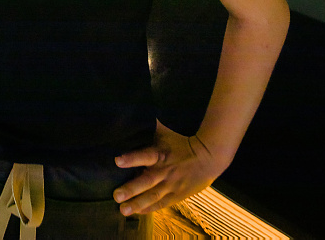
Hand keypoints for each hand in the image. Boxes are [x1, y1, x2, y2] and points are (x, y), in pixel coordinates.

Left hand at [112, 122, 229, 215]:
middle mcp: (164, 171)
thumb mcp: (166, 133)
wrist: (209, 157)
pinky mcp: (176, 195)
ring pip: (153, 196)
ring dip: (137, 204)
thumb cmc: (182, 143)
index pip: (145, 155)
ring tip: (123, 210)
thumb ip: (151, 127)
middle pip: (146, 181)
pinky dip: (149, 208)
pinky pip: (161, 204)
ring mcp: (171, 185)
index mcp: (161, 154)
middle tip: (116, 195)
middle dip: (131, 189)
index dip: (131, 158)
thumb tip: (136, 112)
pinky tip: (137, 212)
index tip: (116, 160)